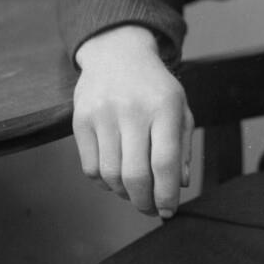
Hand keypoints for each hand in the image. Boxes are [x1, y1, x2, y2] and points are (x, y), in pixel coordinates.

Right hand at [72, 26, 192, 219]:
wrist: (117, 53)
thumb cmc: (154, 87)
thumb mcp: (179, 107)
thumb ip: (182, 146)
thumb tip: (180, 184)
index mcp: (165, 107)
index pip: (165, 162)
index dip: (167, 194)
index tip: (169, 211)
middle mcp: (133, 110)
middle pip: (135, 175)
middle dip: (144, 202)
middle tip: (150, 209)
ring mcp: (103, 114)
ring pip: (111, 176)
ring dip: (123, 193)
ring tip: (133, 190)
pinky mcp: (80, 119)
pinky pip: (90, 168)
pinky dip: (104, 181)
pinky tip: (114, 175)